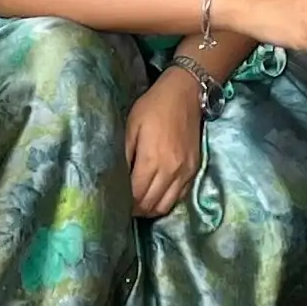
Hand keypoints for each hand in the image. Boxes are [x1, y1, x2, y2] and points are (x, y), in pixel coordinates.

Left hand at [121, 74, 203, 218]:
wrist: (185, 95)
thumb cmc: (153, 107)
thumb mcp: (130, 126)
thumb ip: (123, 153)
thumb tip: (113, 176)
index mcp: (153, 159)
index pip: (137, 194)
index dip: (123, 202)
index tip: (111, 202)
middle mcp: (172, 171)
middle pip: (151, 203)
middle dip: (134, 209)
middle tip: (120, 206)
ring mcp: (186, 173)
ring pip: (166, 205)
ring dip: (150, 209)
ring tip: (136, 205)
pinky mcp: (194, 171)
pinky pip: (179, 197)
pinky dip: (165, 202)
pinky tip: (154, 197)